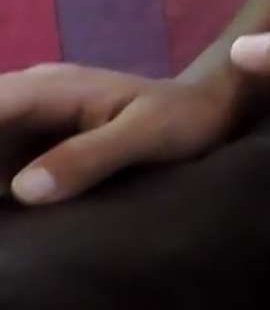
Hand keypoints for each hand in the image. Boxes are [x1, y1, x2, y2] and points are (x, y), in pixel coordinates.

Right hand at [0, 64, 237, 204]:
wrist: (209, 111)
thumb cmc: (183, 118)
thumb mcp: (146, 136)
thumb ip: (90, 156)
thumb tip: (24, 190)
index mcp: (48, 88)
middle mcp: (29, 99)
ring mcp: (32, 124)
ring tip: (4, 218)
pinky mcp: (40, 149)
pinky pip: (3, 165)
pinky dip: (2, 189)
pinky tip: (11, 221)